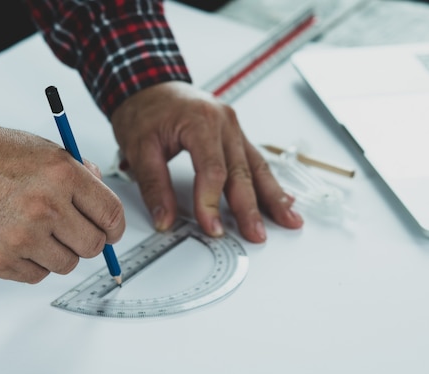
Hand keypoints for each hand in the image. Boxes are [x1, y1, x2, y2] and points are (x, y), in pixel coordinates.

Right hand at [0, 123, 124, 282]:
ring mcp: (20, 238)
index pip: (111, 215)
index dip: (115, 227)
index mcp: (62, 175)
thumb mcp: (42, 149)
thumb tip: (102, 204)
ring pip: (66, 265)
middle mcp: (45, 208)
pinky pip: (36, 275)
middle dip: (87, 240)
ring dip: (58, 253)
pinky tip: (16, 241)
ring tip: (36, 232)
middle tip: (72, 231)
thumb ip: (80, 174)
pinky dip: (32, 263)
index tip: (111, 232)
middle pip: (93, 246)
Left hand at [110, 81, 301, 242]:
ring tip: (288, 220)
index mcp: (201, 121)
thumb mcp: (139, 148)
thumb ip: (154, 186)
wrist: (149, 85)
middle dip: (250, 208)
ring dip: (272, 197)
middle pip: (241, 171)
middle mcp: (224, 122)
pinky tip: (283, 198)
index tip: (212, 227)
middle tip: (256, 234)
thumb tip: (164, 218)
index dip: (212, 203)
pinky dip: (268, 182)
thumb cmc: (145, 110)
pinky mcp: (234, 134)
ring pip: (256, 166)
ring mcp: (233, 127)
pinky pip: (254, 160)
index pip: (212, 170)